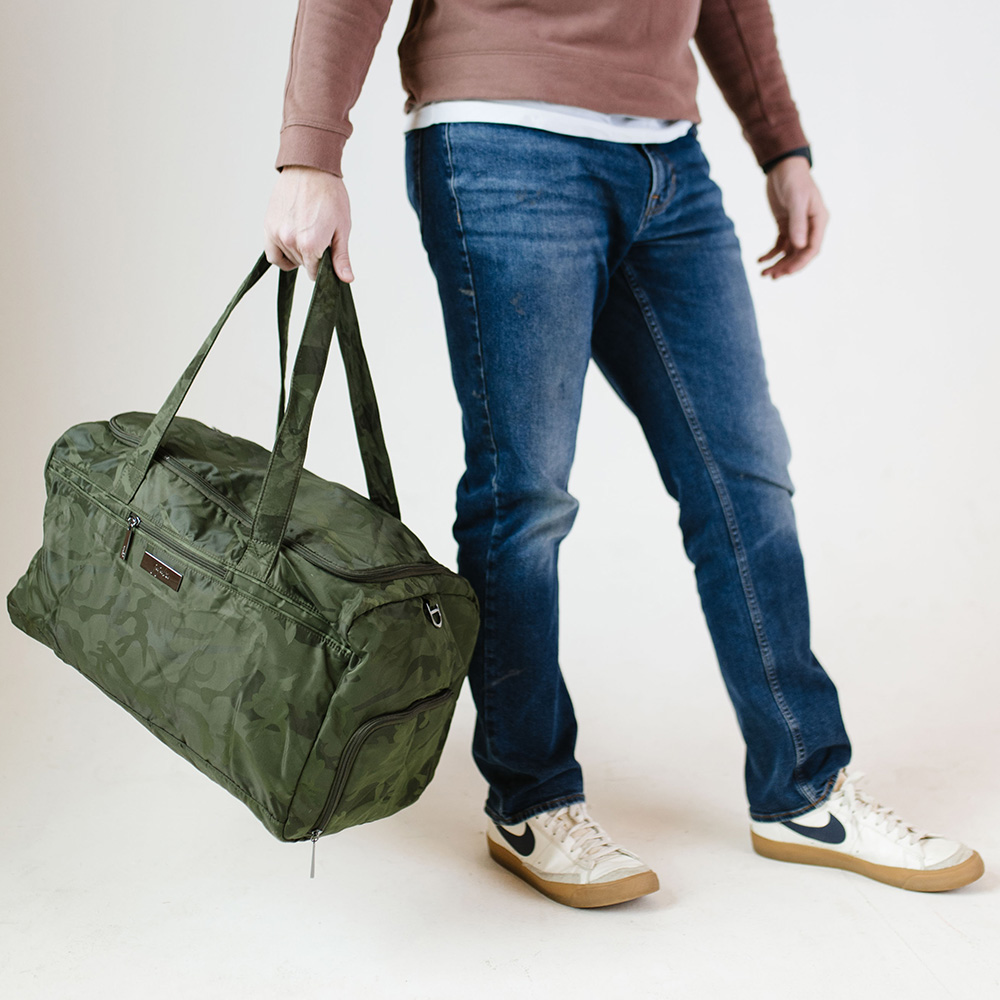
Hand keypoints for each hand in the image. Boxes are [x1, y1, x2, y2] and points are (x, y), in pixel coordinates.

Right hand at [264, 166, 353, 281]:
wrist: (310, 168)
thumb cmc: (329, 195)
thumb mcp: (342, 228)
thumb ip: (341, 257)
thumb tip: (346, 279)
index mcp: (311, 245)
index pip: (314, 273)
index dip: (323, 267)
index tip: (326, 253)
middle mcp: (290, 241)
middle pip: (302, 266)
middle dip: (312, 257)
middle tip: (319, 235)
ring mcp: (276, 234)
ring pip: (288, 259)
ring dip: (297, 253)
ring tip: (306, 230)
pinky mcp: (268, 226)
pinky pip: (271, 253)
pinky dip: (280, 253)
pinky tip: (291, 243)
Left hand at [757, 157, 828, 278]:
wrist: (783, 166)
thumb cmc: (794, 179)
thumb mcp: (796, 200)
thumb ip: (798, 223)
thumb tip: (799, 246)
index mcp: (819, 220)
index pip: (813, 248)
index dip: (800, 262)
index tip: (786, 272)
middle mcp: (810, 226)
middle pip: (800, 253)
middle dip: (786, 266)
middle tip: (770, 276)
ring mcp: (798, 226)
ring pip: (789, 251)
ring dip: (778, 263)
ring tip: (763, 273)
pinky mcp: (785, 225)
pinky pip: (780, 244)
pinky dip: (771, 253)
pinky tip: (760, 260)